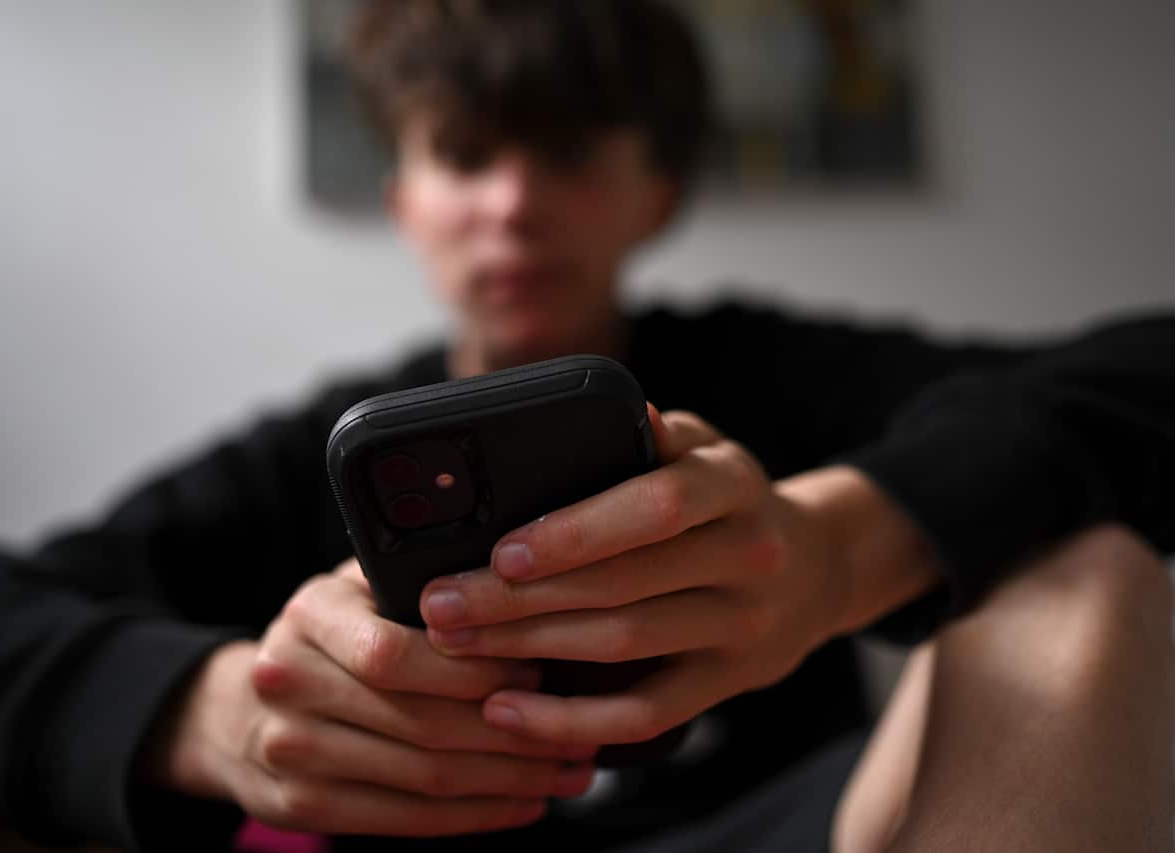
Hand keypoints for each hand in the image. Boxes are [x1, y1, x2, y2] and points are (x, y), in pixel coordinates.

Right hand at [141, 559, 595, 836]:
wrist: (236, 711)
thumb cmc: (328, 640)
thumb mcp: (357, 590)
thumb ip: (420, 584)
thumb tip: (525, 589)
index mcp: (310, 615)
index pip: (395, 653)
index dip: (475, 670)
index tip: (540, 673)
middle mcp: (287, 681)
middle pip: (420, 722)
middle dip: (515, 733)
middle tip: (581, 733)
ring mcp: (288, 751)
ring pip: (422, 777)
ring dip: (508, 780)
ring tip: (567, 770)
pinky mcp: (298, 806)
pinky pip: (404, 819)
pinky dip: (474, 815)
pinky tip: (521, 802)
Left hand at [418, 406, 920, 748]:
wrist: (817, 569)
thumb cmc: (728, 501)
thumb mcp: (705, 450)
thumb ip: (653, 436)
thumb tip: (607, 414)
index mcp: (732, 484)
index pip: (657, 508)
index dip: (579, 532)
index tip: (502, 550)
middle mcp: (748, 556)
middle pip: (625, 584)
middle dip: (520, 598)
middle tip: (442, 604)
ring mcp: (742, 627)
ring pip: (626, 645)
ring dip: (531, 650)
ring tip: (456, 645)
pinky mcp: (727, 683)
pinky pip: (646, 714)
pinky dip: (573, 721)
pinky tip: (509, 713)